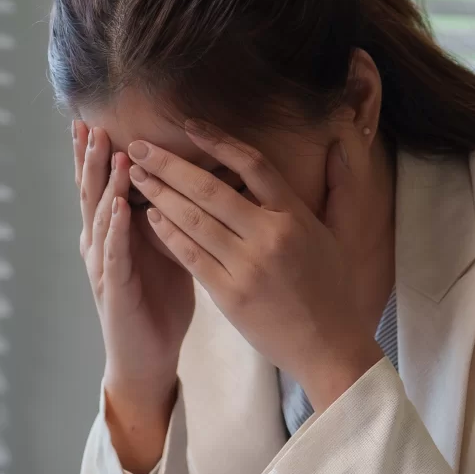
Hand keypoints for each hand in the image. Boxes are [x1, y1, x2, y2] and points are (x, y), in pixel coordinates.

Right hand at [74, 120, 194, 470]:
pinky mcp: (115, 290)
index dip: (95, 155)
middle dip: (91, 159)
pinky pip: (114, 254)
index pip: (101, 185)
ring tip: (113, 153)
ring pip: (101, 217)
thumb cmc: (158, 303)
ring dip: (107, 184)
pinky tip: (120, 207)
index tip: (91, 120)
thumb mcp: (166, 249)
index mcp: (111, 234)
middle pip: (91, 194)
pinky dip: (116, 228)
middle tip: (89, 125)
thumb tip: (190, 179)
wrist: (148, 358)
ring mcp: (104, 267)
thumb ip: (167, 216)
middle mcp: (100, 245)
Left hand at [129, 122, 391, 410]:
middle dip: (169, 164)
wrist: (330, 348)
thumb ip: (335, 187)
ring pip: (193, 220)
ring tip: (136, 177)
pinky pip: (190, 256)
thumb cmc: (332, 290)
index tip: (188, 126)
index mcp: (295, 215)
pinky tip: (149, 217)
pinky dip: (168, 234)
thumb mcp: (337, 233)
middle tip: (139, 147)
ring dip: (159, 195)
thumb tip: (338, 143)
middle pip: (210, 188)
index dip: (218, 141)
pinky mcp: (230, 295)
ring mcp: (248, 267)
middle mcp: (270, 236)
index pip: (252, 163)